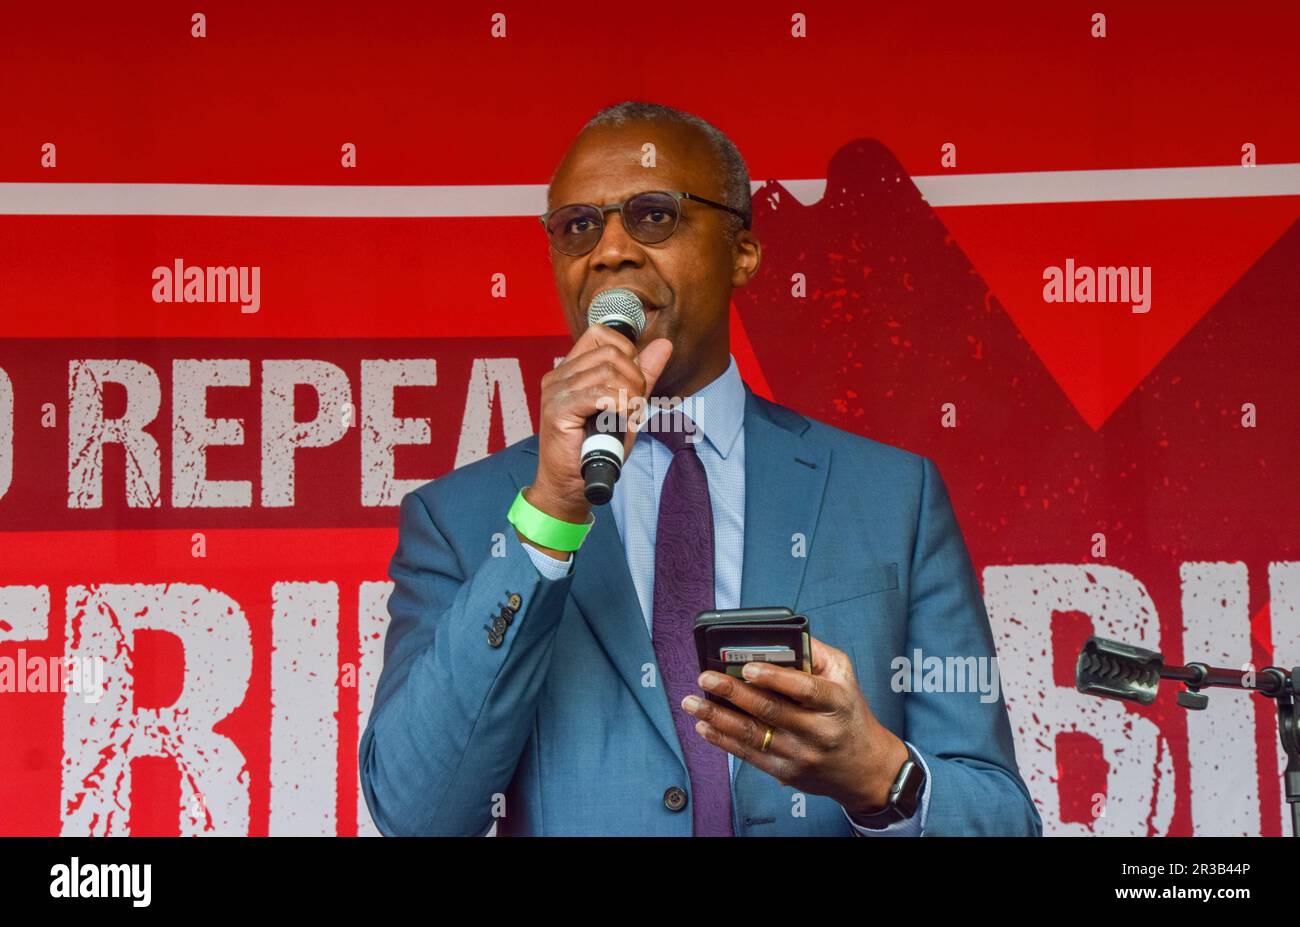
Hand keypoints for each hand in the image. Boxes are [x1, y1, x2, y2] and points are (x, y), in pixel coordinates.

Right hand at [522, 325, 671, 546]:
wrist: (571, 485)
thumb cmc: (595, 448)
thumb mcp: (626, 405)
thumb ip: (642, 375)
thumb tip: (663, 345)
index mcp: (571, 370)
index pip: (600, 333)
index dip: (626, 350)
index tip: (633, 380)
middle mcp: (559, 375)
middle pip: (609, 351)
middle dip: (635, 376)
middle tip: (634, 404)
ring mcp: (556, 391)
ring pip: (608, 370)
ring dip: (629, 394)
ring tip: (626, 415)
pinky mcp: (558, 410)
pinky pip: (599, 393)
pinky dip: (619, 405)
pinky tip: (619, 419)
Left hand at [681, 635, 909, 813]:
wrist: (865, 768)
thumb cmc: (849, 712)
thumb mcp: (844, 675)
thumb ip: (815, 653)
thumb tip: (782, 634)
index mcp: (835, 703)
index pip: (805, 689)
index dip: (775, 678)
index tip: (747, 668)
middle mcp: (818, 732)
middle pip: (771, 711)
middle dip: (733, 693)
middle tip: (705, 678)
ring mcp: (801, 755)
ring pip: (753, 735)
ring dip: (718, 718)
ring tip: (692, 702)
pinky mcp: (786, 772)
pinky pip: (749, 755)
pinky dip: (723, 740)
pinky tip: (704, 725)